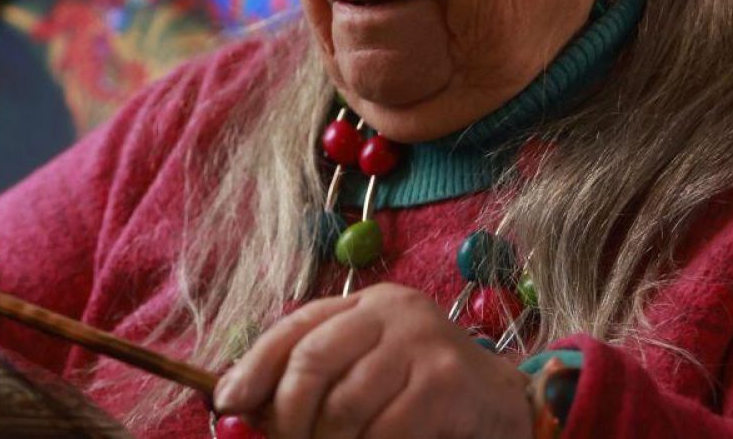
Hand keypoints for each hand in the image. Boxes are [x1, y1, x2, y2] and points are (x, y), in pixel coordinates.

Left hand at [213, 284, 531, 437]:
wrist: (505, 403)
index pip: (294, 329)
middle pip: (312, 361)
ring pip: (346, 406)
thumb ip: (317, 380)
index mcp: (363, 306)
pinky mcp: (447, 382)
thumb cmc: (421, 392)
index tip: (227, 404)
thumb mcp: (367, 372)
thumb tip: (239, 405)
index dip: (253, 367)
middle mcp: (392, 312)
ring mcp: (422, 344)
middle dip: (288, 415)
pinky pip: (386, 431)